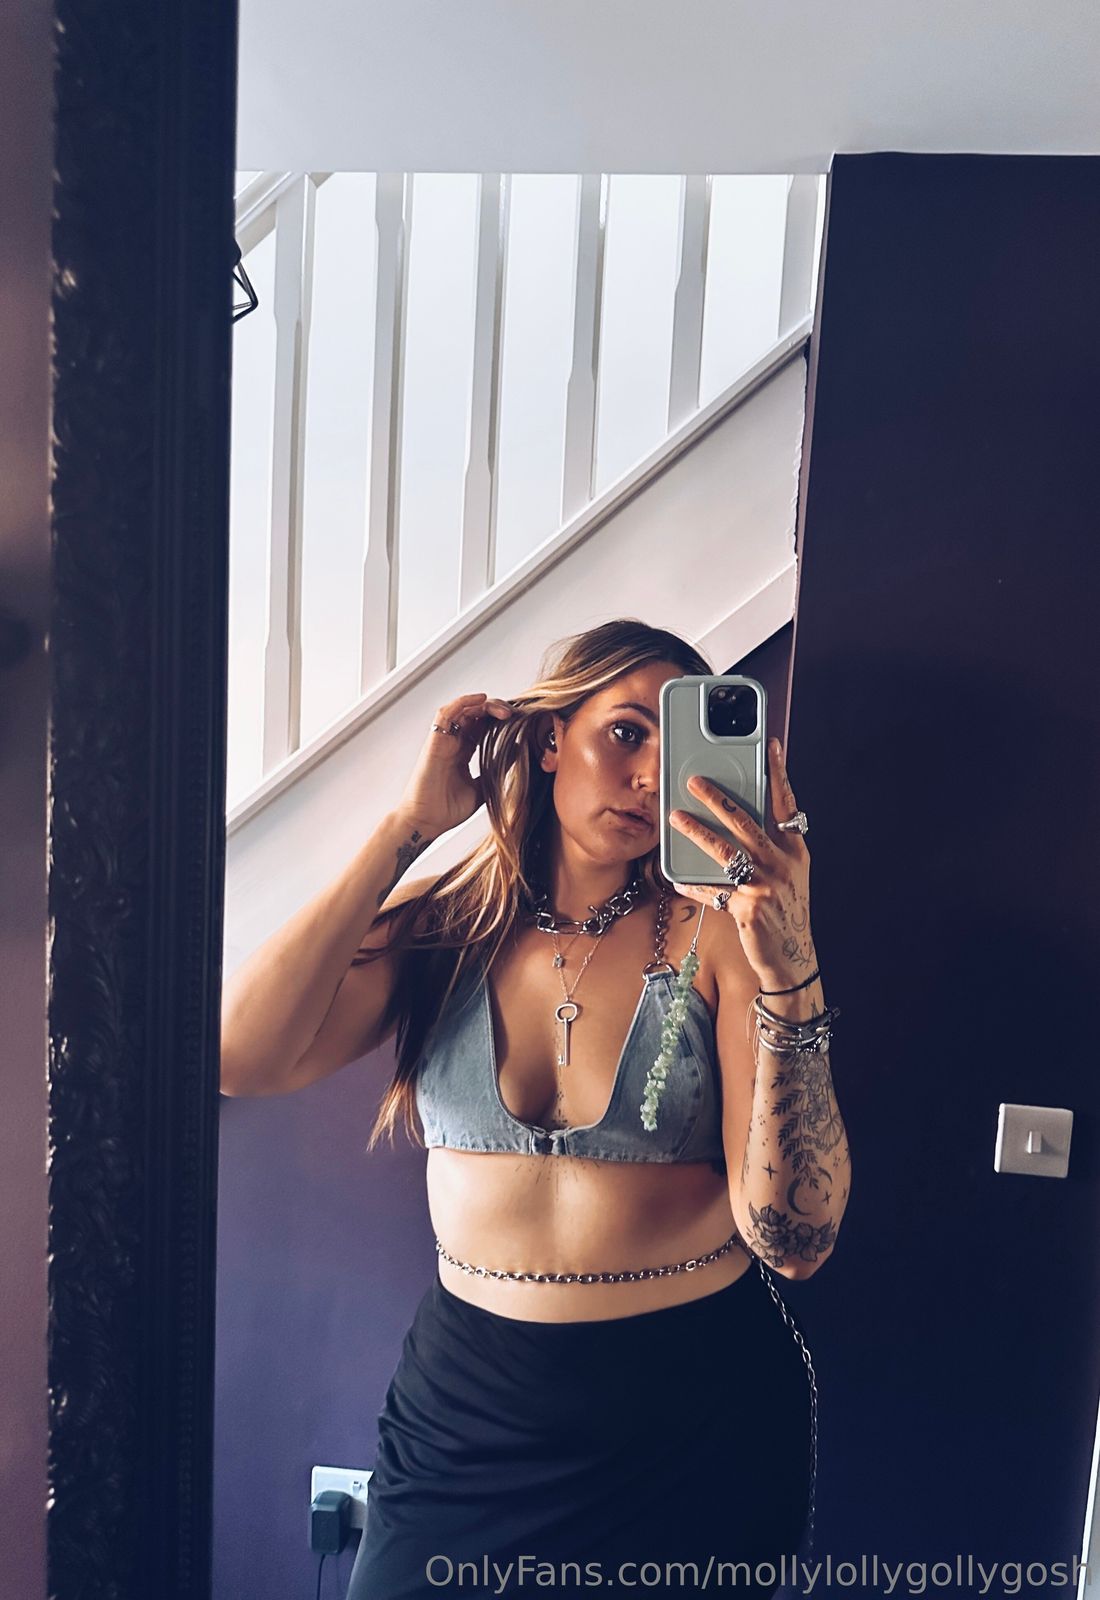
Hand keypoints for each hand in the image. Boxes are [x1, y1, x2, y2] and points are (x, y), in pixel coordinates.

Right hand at [394, 693, 514, 839]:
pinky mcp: (434, 742)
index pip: (482, 728)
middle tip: (515, 715)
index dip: (500, 722)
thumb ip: (496, 771)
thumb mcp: (482, 788)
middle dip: (496, 710)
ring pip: (462, 710)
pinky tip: (481, 700)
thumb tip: (517, 754)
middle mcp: (453, 744)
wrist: (426, 822)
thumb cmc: (446, 810)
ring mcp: (443, 741)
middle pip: (475, 716)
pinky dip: (463, 702)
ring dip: (484, 705)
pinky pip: (446, 714)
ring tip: (503, 710)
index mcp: (463, 753)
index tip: (520, 723)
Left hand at [668, 737, 815, 989]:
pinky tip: (675, 876)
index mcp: (794, 849)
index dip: (779, 773)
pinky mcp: (749, 909)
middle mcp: (783, 863)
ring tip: (674, 817)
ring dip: (696, 832)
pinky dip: (693, 884)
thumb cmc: (784, 909)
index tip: (771, 745)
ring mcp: (767, 886)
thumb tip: (736, 815)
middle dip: (717, 799)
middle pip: (746, 822)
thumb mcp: (786, 873)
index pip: (786, 804)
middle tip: (693, 780)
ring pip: (725, 852)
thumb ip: (769, 844)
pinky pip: (713, 891)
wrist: (792, 957)